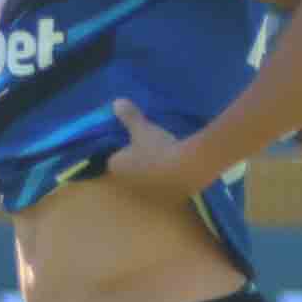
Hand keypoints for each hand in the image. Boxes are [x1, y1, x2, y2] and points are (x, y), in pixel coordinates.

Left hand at [99, 97, 219, 193]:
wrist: (188, 170)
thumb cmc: (158, 148)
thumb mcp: (143, 128)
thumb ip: (129, 117)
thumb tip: (116, 103)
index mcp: (117, 167)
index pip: (113, 158)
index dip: (121, 150)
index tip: (133, 140)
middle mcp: (128, 184)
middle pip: (129, 171)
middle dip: (137, 162)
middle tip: (150, 146)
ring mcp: (147, 194)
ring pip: (146, 179)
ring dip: (153, 170)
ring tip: (166, 154)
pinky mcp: (166, 198)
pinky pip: (163, 185)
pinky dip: (168, 177)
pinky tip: (178, 165)